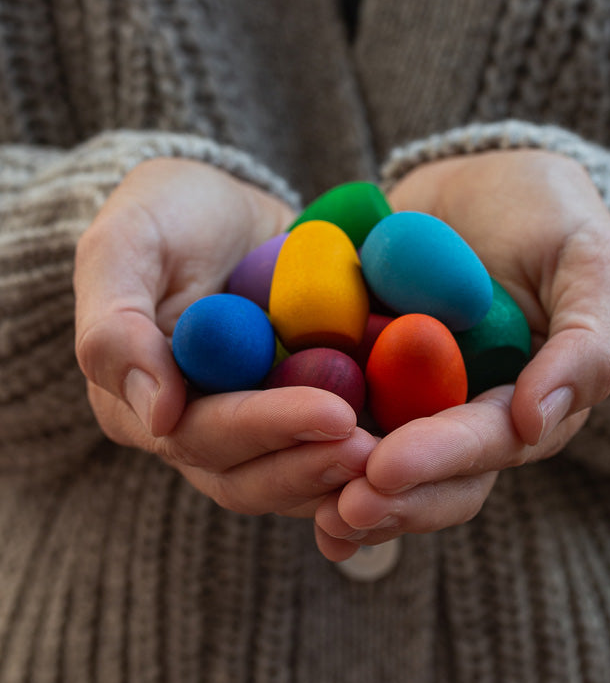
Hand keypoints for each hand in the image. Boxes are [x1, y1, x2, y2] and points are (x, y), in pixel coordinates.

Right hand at [74, 158, 375, 515]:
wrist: (222, 206)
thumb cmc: (166, 213)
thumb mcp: (125, 244)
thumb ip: (117, 326)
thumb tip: (158, 415)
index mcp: (140, 402)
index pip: (203, 436)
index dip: (269, 429)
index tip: (334, 413)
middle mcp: (193, 428)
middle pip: (251, 475)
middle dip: (315, 465)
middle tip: (380, 449)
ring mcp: (250, 425)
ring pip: (294, 477)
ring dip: (346, 472)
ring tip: (407, 453)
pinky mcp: (297, 412)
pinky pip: (330, 445)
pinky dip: (370, 444)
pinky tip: (419, 435)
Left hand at [314, 149, 609, 559]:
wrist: (476, 175)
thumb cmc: (548, 211)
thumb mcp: (589, 261)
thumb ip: (585, 341)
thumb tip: (536, 423)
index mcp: (525, 401)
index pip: (489, 444)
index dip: (441, 461)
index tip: (386, 467)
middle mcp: (465, 413)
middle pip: (432, 477)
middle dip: (389, 498)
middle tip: (339, 508)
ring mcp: (409, 398)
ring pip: (378, 462)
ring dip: (342, 491)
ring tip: (309, 511)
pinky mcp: (359, 371)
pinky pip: (329, 412)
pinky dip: (303, 443)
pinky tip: (267, 464)